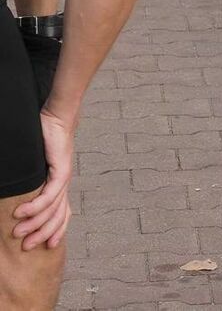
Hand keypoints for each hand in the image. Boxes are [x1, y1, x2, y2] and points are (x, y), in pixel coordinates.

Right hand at [13, 109, 73, 250]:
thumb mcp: (35, 168)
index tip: (44, 247)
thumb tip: (12, 199)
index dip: (55, 232)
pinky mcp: (62, 170)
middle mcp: (64, 185)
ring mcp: (64, 178)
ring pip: (52, 209)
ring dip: (34, 223)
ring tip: (17, 232)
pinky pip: (50, 194)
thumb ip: (29, 184)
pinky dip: (35, 206)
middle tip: (24, 247)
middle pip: (57, 217)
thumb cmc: (42, 141)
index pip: (61, 214)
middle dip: (42, 235)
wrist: (56, 119)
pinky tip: (21, 213)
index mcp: (59, 185)